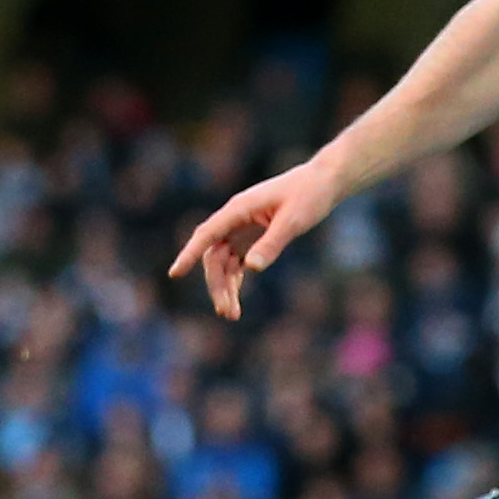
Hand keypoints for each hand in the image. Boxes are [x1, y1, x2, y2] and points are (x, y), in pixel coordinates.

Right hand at [167, 159, 341, 319]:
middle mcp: (235, 218)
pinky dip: (234, 280)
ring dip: (224, 287)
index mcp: (239, 208)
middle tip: (227, 313)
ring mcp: (242, 228)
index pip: (207, 234)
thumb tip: (251, 267)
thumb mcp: (293, 221)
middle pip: (213, 256)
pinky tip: (236, 298)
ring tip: (232, 315)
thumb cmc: (309, 195)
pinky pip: (235, 261)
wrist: (323, 183)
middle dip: (216, 285)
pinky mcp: (252, 236)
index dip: (189, 254)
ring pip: (222, 262)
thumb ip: (272, 243)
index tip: (175, 274)